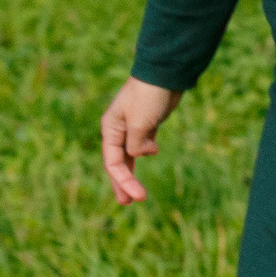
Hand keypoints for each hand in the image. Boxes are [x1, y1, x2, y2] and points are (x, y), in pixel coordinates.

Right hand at [100, 77, 181, 203]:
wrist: (165, 73)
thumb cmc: (148, 96)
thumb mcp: (140, 124)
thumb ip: (137, 145)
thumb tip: (142, 155)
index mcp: (111, 128)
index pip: (113, 163)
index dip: (124, 182)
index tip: (139, 197)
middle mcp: (118, 129)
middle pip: (118, 162)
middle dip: (122, 183)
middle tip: (128, 203)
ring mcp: (132, 127)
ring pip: (129, 155)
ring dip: (132, 172)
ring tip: (135, 192)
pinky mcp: (147, 124)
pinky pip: (142, 145)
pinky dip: (146, 152)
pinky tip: (152, 153)